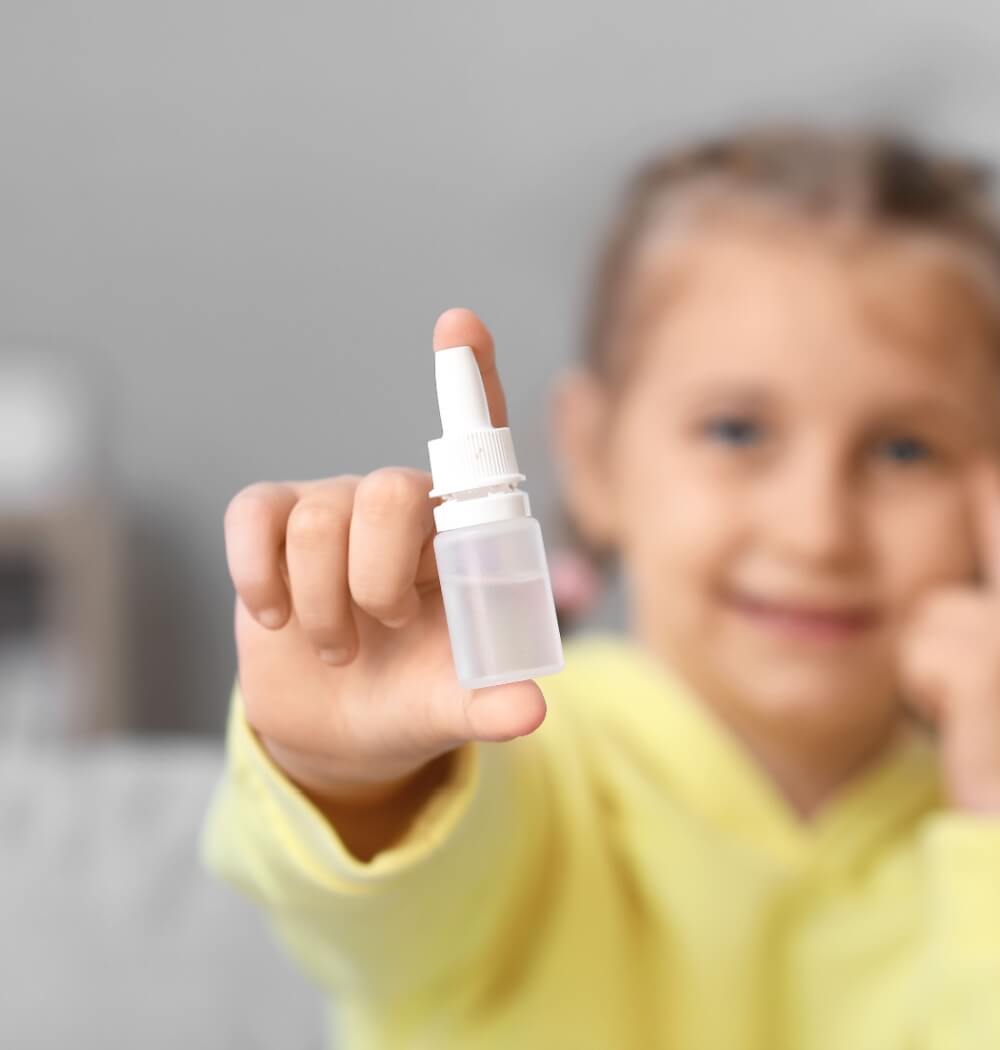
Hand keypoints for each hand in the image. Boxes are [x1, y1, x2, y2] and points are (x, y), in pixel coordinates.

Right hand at [223, 308, 546, 806]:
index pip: (476, 445)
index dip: (467, 381)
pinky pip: (254, 519)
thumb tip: (529, 711)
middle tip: (383, 628)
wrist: (345, 728)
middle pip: (390, 492)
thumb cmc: (419, 696)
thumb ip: (493, 702)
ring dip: (323, 606)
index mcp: (466, 534)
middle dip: (378, 578)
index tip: (459, 322)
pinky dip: (260, 577)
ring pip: (319, 522)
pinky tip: (279, 618)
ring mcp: (336, 508)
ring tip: (341, 648)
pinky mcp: (272, 522)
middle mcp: (406, 505)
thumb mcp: (459, 704)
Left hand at [897, 461, 999, 813]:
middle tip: (958, 712)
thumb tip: (931, 608)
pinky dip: (920, 692)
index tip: (983, 460)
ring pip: (921, 619)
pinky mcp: (990, 660)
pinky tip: (956, 727)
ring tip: (958, 721)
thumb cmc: (999, 769)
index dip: (995, 504)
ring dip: (919, 674)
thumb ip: (974, 641)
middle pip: (937, 592)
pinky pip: (917, 652)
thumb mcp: (994, 692)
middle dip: (926, 651)